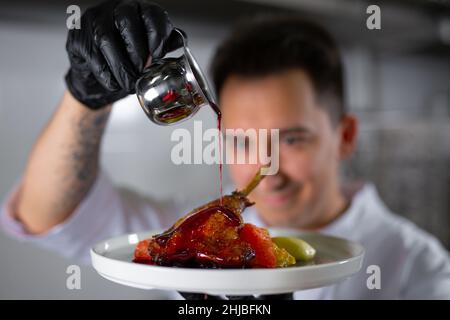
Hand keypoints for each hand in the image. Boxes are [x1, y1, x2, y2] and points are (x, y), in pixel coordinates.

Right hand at [65, 0, 179, 109]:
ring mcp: (92, 21)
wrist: (98, 81)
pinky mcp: (77, 38)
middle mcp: (114, 10)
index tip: (158, 55)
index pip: (151, 13)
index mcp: (138, 11)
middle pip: (127, 21)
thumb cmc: (128, 63)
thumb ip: (165, 45)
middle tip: (142, 72)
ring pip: (106, 39)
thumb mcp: (151, 54)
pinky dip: (106, 74)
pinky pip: (91, 55)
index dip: (157, 33)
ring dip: (121, 67)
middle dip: (137, 51)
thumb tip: (181, 41)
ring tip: (129, 84)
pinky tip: (114, 83)